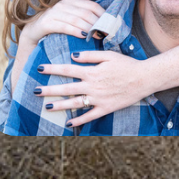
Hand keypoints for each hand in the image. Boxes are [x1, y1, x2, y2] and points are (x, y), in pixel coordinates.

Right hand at [25, 0, 103, 42]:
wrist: (33, 36)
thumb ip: (84, 14)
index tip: (111, 26)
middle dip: (98, 23)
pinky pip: (64, 26)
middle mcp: (62, 4)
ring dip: (89, 28)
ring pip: (77, 19)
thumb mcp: (72, 19)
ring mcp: (53, 12)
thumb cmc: (56, 28)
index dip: (103, 15)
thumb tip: (105, 18)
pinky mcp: (45, 23)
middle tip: (106, 33)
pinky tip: (83, 36)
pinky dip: (75, 30)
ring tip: (97, 36)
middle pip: (86, 12)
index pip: (92, 5)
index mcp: (71, 1)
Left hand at [35, 51, 153, 127]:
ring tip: (47, 107)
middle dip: (49, 90)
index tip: (39, 69)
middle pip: (66, 88)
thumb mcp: (109, 55)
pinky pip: (89, 116)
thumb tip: (73, 55)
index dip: (52, 69)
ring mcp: (98, 98)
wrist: (145, 78)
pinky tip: (69, 123)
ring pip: (75, 103)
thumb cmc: (127, 64)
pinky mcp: (106, 108)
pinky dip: (79, 120)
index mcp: (92, 72)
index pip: (68, 69)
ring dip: (60, 106)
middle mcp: (92, 86)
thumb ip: (90, 55)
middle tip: (34, 91)